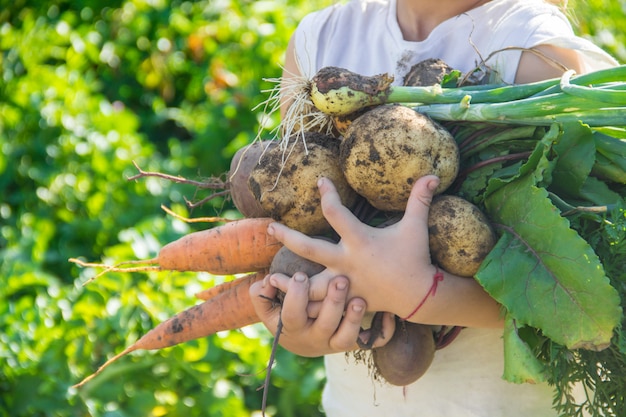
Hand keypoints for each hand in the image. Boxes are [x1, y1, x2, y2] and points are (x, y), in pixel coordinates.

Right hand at [249, 272, 395, 356]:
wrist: (304, 339)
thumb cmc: (285, 312)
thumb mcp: (268, 307)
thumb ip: (261, 294)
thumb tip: (267, 282)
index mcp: (293, 327)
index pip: (292, 315)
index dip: (296, 296)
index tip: (301, 275)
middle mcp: (316, 337)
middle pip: (325, 325)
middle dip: (332, 303)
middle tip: (340, 280)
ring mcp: (337, 341)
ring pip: (347, 338)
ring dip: (355, 319)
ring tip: (360, 300)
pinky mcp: (356, 342)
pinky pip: (373, 342)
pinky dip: (383, 331)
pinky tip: (389, 314)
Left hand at [267, 175, 439, 315]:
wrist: (419, 295)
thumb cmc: (414, 257)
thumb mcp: (416, 227)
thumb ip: (420, 200)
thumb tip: (434, 175)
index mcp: (360, 240)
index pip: (336, 214)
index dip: (327, 194)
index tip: (319, 181)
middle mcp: (347, 261)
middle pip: (310, 249)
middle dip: (288, 237)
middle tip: (270, 228)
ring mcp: (344, 283)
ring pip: (310, 285)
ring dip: (290, 283)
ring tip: (269, 279)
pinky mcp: (346, 299)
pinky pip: (322, 305)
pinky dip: (306, 306)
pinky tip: (288, 305)